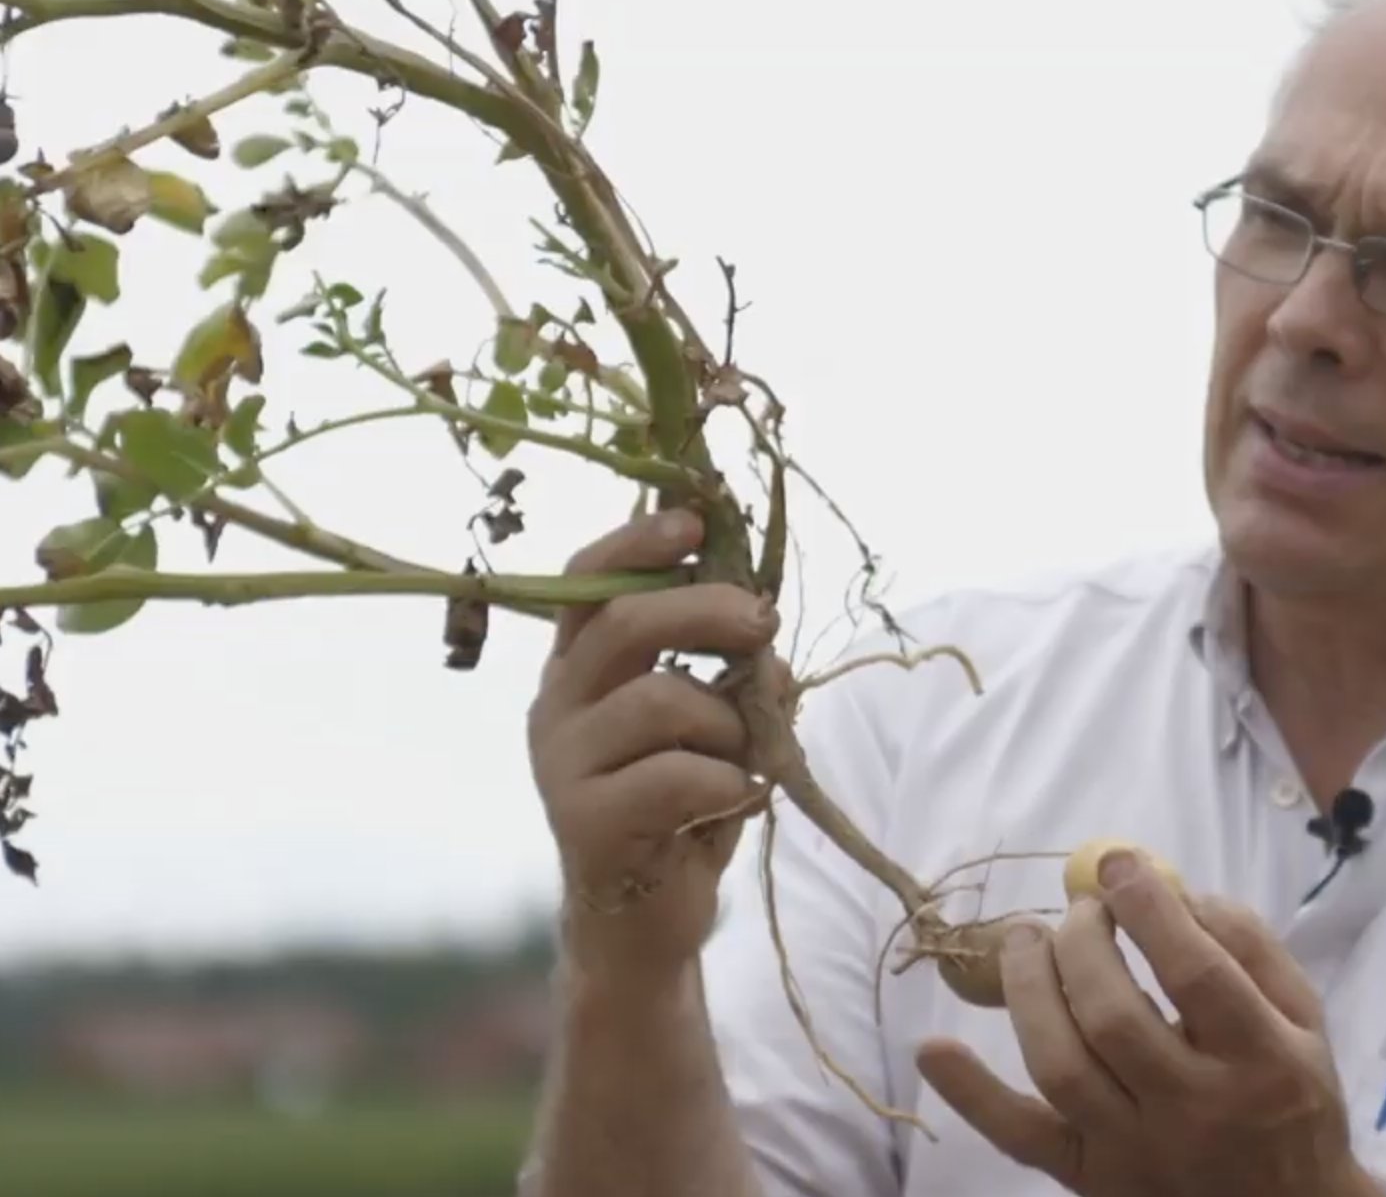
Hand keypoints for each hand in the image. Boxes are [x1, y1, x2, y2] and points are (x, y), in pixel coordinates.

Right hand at [526, 507, 778, 981]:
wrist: (645, 923)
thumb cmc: (683, 807)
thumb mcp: (713, 725)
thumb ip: (732, 672)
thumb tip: (770, 635)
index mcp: (578, 670)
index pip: (587, 584)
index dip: (636, 543)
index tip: (695, 521)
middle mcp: (556, 706)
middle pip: (625, 622)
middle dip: (708, 610)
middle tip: (765, 621)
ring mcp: (563, 765)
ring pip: (662, 699)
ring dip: (729, 721)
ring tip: (745, 756)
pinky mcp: (586, 823)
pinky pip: (678, 776)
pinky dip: (729, 780)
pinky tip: (734, 800)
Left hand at [916, 850, 1378, 1196]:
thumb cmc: (1291, 1093)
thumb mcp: (1302, 1013)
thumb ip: (1246, 943)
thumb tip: (1168, 885)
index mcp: (1261, 1060)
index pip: (1194, 972)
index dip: (1147, 908)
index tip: (1116, 866)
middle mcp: (1196, 1110)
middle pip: (1113, 1015)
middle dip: (1082, 942)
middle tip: (1079, 911)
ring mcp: (1136, 1150)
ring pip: (1061, 1067)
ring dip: (1028, 989)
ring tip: (1026, 938)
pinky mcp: (1090, 1177)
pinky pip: (1022, 1138)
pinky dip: (973, 1094)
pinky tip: (934, 1047)